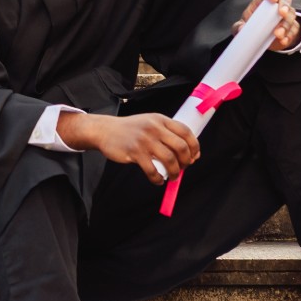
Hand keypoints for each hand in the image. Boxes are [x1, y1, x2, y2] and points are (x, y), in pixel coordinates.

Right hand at [57, 112, 199, 185]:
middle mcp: (154, 128)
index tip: (194, 157)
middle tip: (184, 168)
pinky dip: (158, 179)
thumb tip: (187, 152)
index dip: (194, 146)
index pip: (186, 132)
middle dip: (186, 161)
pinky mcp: (135, 152)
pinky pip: (152, 170)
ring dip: (175, 172)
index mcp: (161, 120)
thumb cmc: (131, 130)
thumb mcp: (150, 123)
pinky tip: (158, 180)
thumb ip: (166, 133)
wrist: (106, 131)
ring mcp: (145, 140)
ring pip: (169, 160)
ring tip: (172, 177)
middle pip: (180, 147)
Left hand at [235, 0, 300, 52]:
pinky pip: (295, 29)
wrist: (263, 38)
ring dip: (286, 25)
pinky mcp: (292, 26)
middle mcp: (277, 5)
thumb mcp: (242, 26)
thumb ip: (238, 27)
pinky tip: (284, 41)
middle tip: (282, 13)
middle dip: (285, 5)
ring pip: (291, 15)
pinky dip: (290, 35)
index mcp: (263, 2)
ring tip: (278, 34)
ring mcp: (287, 15)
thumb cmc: (251, 26)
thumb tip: (241, 29)